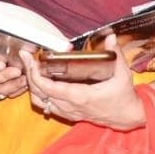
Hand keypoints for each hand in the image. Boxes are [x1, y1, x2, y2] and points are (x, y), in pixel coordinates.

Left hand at [19, 35, 144, 129]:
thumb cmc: (123, 96)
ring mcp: (69, 112)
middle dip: (29, 75)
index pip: (49, 88)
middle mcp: (71, 106)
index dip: (35, 75)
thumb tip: (110, 36)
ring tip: (31, 68)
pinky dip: (40, 95)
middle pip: (40, 94)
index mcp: (80, 96)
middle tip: (26, 57)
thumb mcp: (123, 74)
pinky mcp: (69, 114)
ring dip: (32, 86)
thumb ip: (116, 55)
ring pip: (40, 102)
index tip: (30, 60)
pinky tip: (40, 82)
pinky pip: (47, 107)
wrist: (127, 117)